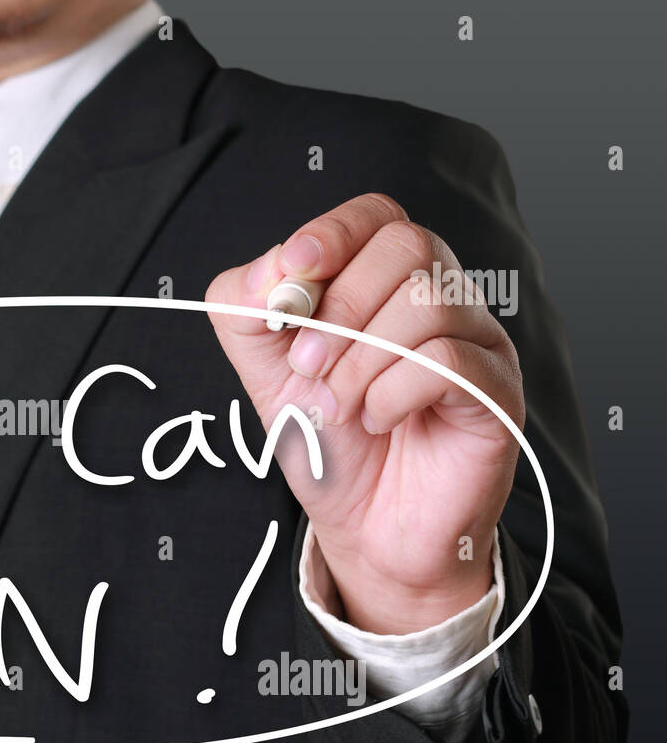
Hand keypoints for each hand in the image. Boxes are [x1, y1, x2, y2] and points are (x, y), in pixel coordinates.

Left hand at [206, 193, 523, 634]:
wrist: (363, 526)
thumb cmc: (327, 441)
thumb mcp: (264, 368)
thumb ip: (246, 309)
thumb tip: (272, 269)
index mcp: (387, 282)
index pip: (376, 216)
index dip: (332, 233)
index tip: (292, 273)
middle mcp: (442, 299)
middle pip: (407, 245)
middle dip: (340, 306)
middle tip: (306, 366)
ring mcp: (477, 343)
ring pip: (428, 302)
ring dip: (360, 359)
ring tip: (338, 405)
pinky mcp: (495, 392)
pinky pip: (447, 361)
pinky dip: (392, 392)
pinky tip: (378, 420)